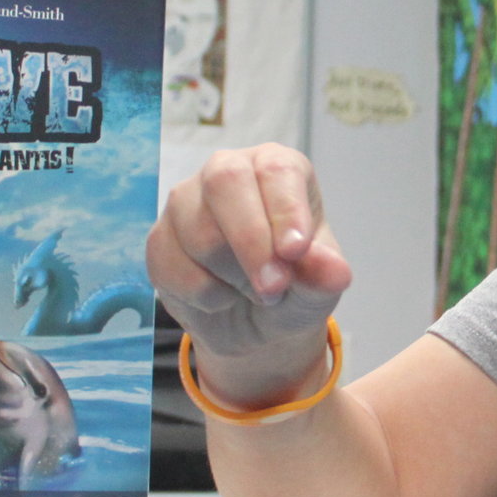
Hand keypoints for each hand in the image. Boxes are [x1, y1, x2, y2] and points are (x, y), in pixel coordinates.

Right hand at [148, 145, 353, 401]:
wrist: (255, 328)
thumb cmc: (295, 290)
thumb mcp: (319, 288)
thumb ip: (324, 276)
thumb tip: (335, 272)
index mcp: (277, 167)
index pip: (277, 170)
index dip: (285, 209)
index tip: (295, 252)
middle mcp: (228, 171)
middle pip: (225, 183)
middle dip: (250, 242)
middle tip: (274, 289)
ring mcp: (186, 202)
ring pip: (199, 232)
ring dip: (233, 278)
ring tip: (256, 294)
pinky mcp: (160, 238)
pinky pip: (173, 266)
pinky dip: (206, 296)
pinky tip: (223, 297)